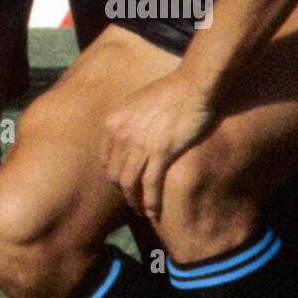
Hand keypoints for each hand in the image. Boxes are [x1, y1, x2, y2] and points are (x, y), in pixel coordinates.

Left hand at [100, 71, 215, 219]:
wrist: (193, 85)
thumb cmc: (170, 91)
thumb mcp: (137, 102)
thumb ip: (126, 120)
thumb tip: (127, 136)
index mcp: (113, 122)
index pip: (105, 159)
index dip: (114, 175)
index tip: (123, 183)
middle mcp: (121, 134)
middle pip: (115, 174)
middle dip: (123, 191)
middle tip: (133, 201)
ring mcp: (140, 144)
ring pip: (129, 183)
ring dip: (134, 201)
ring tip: (141, 211)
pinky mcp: (161, 152)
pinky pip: (151, 184)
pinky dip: (150, 202)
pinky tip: (153, 213)